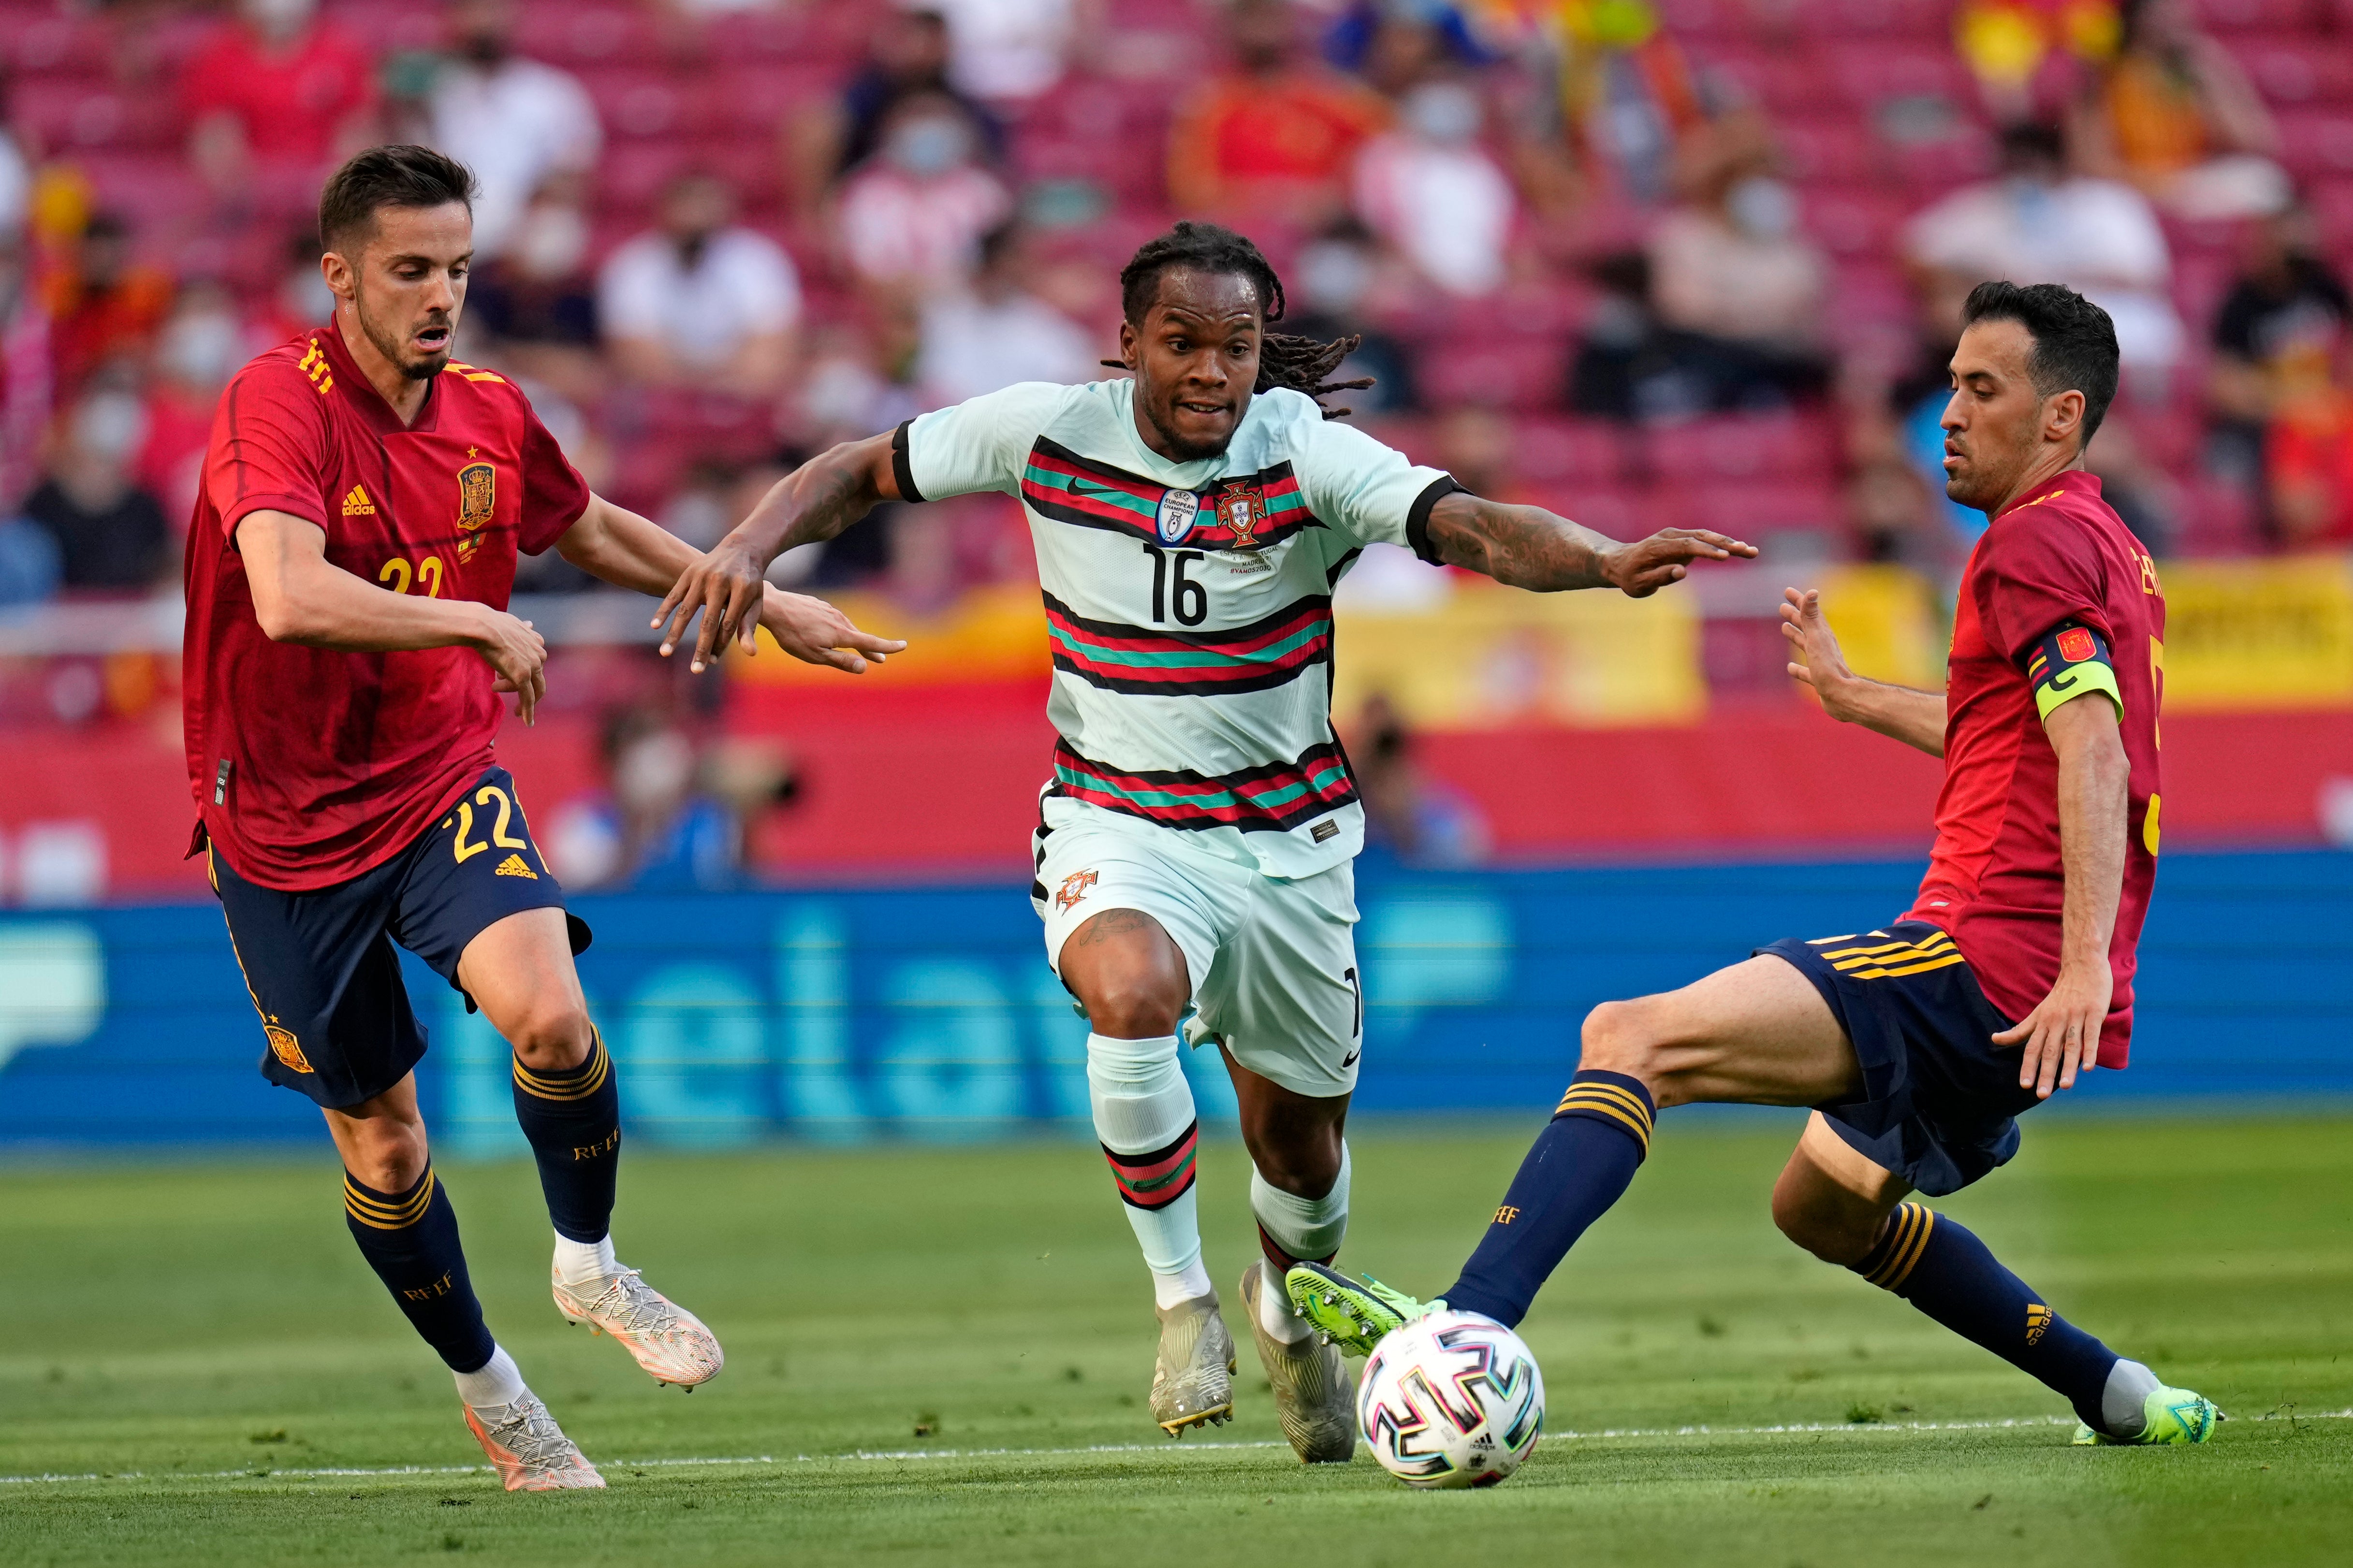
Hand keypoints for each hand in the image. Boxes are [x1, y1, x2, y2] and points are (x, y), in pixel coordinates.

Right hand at [472, 607, 546, 725]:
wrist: (482, 626)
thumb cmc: (490, 623)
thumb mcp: (512, 624)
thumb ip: (522, 629)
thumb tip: (529, 625)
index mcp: (537, 642)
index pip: (534, 662)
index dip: (520, 670)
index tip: (506, 674)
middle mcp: (539, 654)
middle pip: (534, 677)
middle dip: (517, 683)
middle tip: (499, 686)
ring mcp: (532, 667)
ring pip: (530, 688)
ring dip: (512, 691)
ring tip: (493, 687)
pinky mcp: (523, 678)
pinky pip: (528, 699)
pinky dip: (528, 711)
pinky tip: (527, 721)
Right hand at [651, 536, 768, 673]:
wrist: (741, 549)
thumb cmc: (750, 582)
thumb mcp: (755, 601)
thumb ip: (748, 626)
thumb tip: (750, 654)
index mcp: (741, 590)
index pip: (729, 625)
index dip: (721, 646)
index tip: (713, 663)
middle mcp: (720, 582)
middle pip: (708, 622)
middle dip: (701, 648)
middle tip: (695, 671)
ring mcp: (702, 577)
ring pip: (686, 610)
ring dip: (674, 634)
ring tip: (665, 654)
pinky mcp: (689, 573)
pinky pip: (673, 595)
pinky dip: (663, 610)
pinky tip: (654, 627)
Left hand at [757, 587, 906, 672]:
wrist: (774, 607)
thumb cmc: (792, 635)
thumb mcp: (815, 655)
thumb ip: (841, 661)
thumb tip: (864, 668)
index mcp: (842, 634)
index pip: (871, 643)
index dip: (888, 647)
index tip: (903, 646)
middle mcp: (840, 620)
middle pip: (859, 637)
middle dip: (870, 649)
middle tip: (880, 659)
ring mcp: (830, 611)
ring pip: (846, 628)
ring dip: (853, 638)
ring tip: (854, 648)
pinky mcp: (820, 605)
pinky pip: (834, 620)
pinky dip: (838, 629)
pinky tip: (829, 632)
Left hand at [1600, 528, 1755, 596]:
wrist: (1620, 562)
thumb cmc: (1629, 577)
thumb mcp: (1639, 585)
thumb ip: (1659, 577)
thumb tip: (1682, 571)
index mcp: (1658, 547)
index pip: (1686, 546)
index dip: (1706, 550)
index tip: (1724, 557)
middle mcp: (1669, 536)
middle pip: (1701, 537)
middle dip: (1726, 544)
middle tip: (1748, 551)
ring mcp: (1677, 535)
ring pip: (1707, 536)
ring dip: (1729, 543)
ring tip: (1752, 552)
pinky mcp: (1683, 538)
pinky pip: (1705, 540)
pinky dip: (1722, 544)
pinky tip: (1741, 550)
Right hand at [1780, 587, 1860, 717]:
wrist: (1842, 696)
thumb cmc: (1828, 667)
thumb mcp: (1816, 639)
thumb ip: (1811, 616)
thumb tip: (1812, 592)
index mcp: (1822, 635)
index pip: (1809, 613)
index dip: (1799, 601)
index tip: (1788, 591)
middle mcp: (1822, 646)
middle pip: (1807, 627)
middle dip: (1795, 616)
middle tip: (1782, 607)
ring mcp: (1820, 662)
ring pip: (1805, 645)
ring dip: (1795, 636)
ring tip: (1785, 629)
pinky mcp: (1818, 679)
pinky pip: (1805, 670)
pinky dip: (1798, 667)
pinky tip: (1791, 668)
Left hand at [1992, 961, 2111, 1098]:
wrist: (2082, 966)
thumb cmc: (2061, 993)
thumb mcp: (2038, 1012)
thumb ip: (2020, 1029)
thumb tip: (1995, 1039)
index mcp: (2042, 1022)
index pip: (2032, 1048)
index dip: (2028, 1066)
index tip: (2024, 1085)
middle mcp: (2056, 1021)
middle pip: (2049, 1051)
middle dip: (2045, 1073)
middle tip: (2042, 1095)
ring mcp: (2075, 1017)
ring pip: (2070, 1046)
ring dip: (2067, 1067)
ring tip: (2065, 1086)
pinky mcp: (2093, 1013)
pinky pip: (2091, 1035)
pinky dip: (2090, 1051)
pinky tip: (2088, 1067)